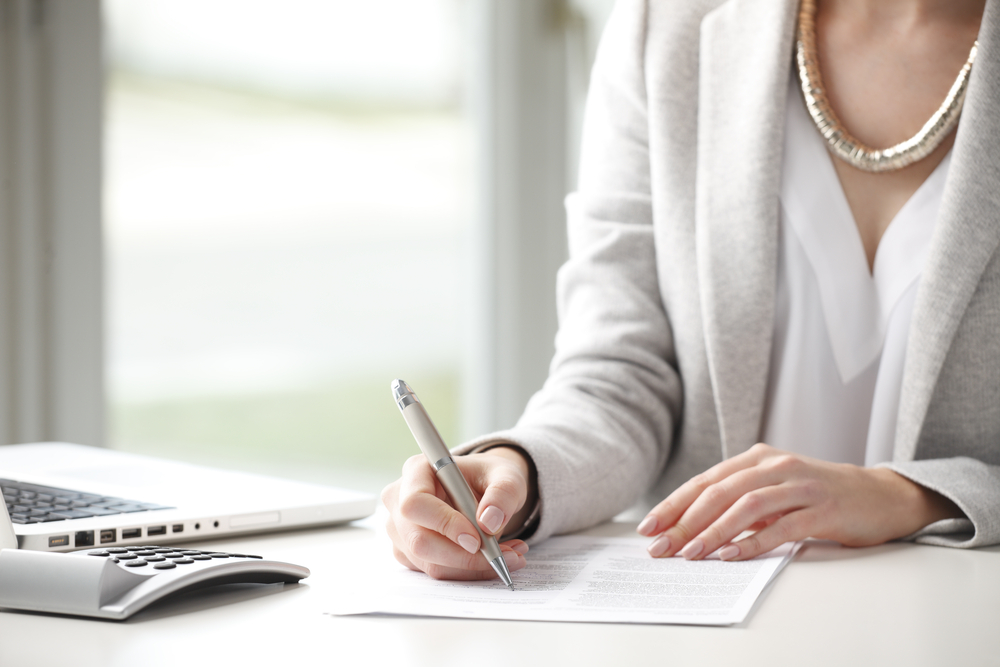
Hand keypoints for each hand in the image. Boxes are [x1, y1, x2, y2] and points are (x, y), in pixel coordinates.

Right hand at [381, 446, 536, 579]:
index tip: (477, 539)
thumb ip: (503, 493)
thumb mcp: (507, 475)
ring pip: (430, 562)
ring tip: (509, 555)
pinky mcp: (409, 551)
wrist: (484, 489)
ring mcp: (400, 529)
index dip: (444, 524)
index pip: (415, 503)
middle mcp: (399, 500)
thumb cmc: (489, 477)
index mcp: (416, 471)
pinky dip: (468, 571)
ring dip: (472, 567)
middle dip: (463, 556)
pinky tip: (492, 557)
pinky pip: (436, 571)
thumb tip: (488, 522)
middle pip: (419, 540)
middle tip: (500, 555)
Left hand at [636, 443, 962, 560]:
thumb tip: (689, 527)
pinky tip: (732, 555)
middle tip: (662, 546)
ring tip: (691, 553)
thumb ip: (738, 500)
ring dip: (715, 531)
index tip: (649, 527)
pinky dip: (754, 541)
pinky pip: (782, 526)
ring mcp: (800, 485)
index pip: (706, 480)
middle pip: (720, 491)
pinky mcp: (823, 508)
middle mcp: (776, 465)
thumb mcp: (773, 489)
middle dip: (686, 520)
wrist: (880, 495)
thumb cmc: (817, 495)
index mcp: (757, 458)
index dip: (674, 504)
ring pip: (747, 506)